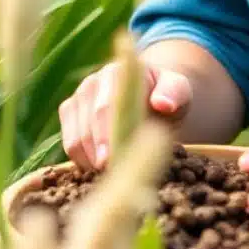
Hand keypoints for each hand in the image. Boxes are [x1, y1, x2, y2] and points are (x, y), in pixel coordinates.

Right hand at [59, 59, 192, 169]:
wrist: (153, 98)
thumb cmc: (167, 95)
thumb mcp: (179, 92)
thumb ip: (174, 93)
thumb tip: (162, 103)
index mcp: (117, 72)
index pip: (105, 107)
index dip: (105, 135)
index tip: (108, 160)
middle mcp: (92, 82)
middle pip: (86, 126)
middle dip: (97, 154)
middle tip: (111, 176)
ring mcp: (77, 98)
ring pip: (74, 139)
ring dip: (90, 162)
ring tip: (110, 175)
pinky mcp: (69, 115)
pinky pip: (69, 145)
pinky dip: (82, 162)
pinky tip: (101, 170)